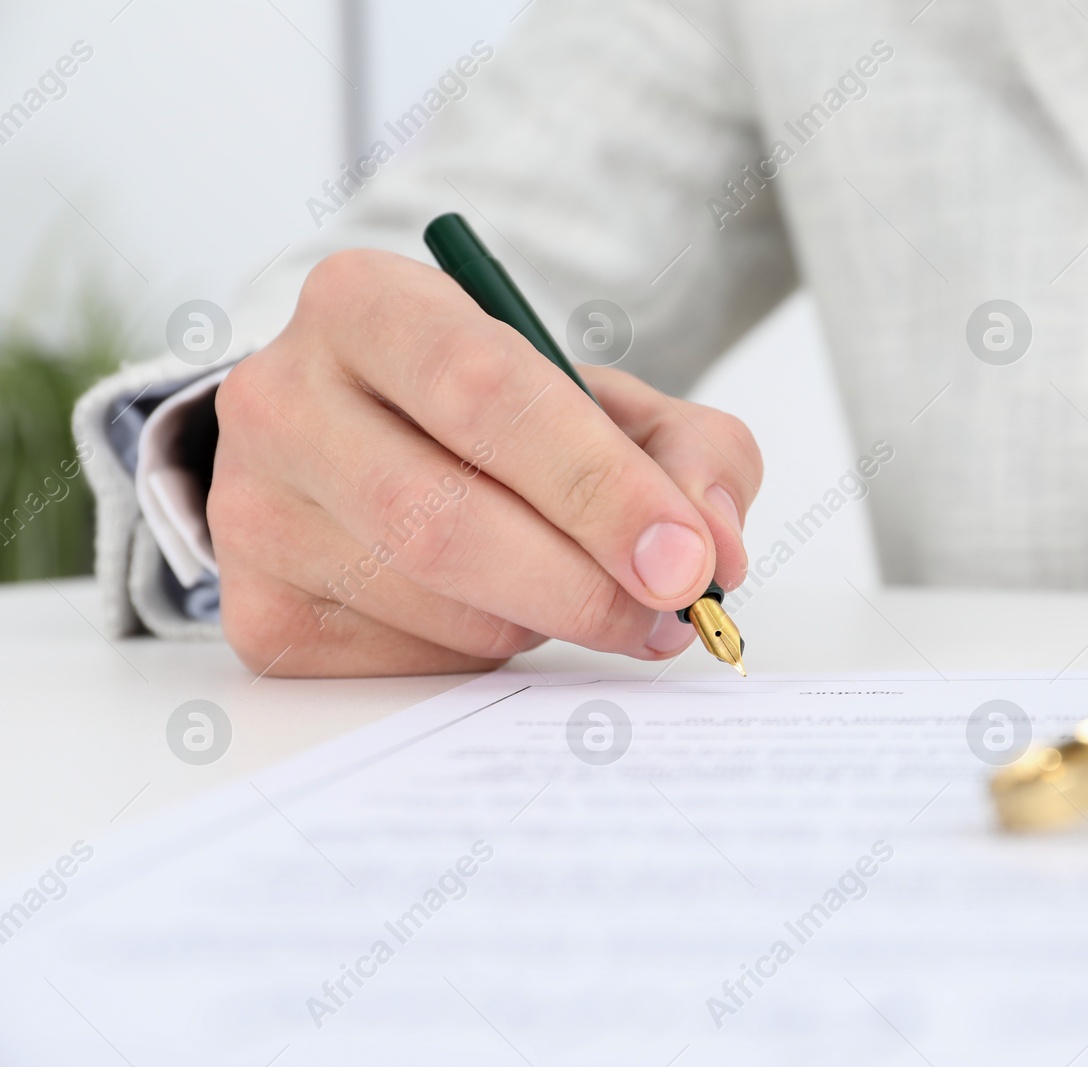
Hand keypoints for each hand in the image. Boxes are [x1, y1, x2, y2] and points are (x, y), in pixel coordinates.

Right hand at [209, 249, 759, 676]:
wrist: (366, 449)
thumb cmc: (497, 420)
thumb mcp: (604, 400)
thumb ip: (687, 450)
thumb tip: (714, 548)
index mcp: (368, 304)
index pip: (486, 393)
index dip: (599, 485)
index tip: (686, 559)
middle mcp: (282, 398)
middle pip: (443, 519)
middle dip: (584, 583)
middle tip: (669, 614)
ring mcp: (252, 510)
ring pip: (436, 603)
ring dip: (543, 617)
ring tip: (571, 585)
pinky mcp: (257, 610)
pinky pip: (407, 661)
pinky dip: (487, 653)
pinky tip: (496, 606)